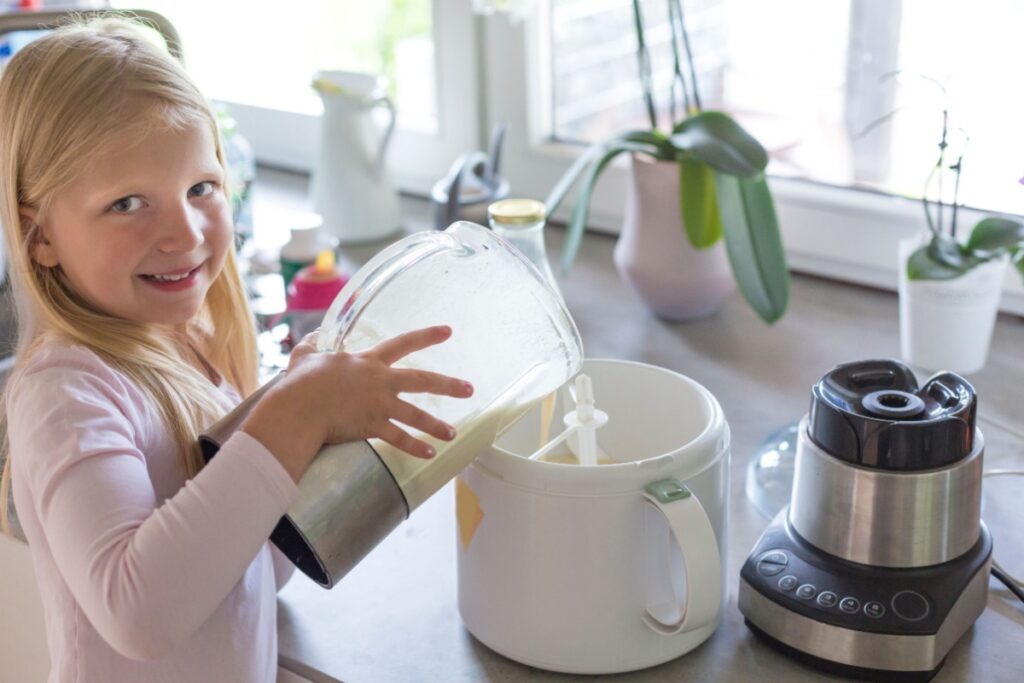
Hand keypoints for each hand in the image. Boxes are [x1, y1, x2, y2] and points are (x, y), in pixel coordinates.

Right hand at [241, 325, 473, 481]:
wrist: (298, 405)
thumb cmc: (300, 381)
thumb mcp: (306, 356)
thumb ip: (313, 345)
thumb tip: (312, 337)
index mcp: (367, 362)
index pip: (403, 343)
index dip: (426, 336)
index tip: (448, 332)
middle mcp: (380, 381)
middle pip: (422, 380)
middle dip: (448, 384)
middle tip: (469, 388)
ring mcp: (378, 404)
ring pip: (416, 415)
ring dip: (437, 425)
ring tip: (452, 433)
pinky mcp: (372, 425)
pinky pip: (399, 439)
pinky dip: (415, 447)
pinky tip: (430, 454)